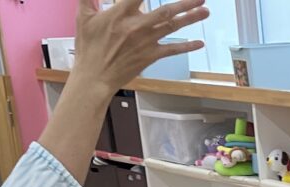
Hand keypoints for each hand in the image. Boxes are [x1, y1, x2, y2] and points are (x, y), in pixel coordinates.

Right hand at [72, 0, 206, 93]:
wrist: (94, 77)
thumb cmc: (88, 47)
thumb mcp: (84, 17)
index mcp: (120, 14)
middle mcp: (136, 26)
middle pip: (165, 10)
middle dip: (185, 2)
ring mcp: (146, 42)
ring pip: (172, 27)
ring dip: (190, 18)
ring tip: (206, 10)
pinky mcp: (150, 56)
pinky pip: (172, 50)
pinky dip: (187, 47)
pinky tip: (200, 43)